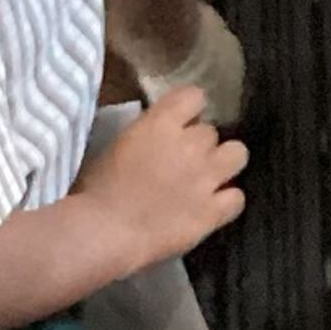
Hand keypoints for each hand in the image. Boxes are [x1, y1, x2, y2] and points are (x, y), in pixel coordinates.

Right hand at [78, 88, 246, 269]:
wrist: (100, 233)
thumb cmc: (93, 192)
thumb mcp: (116, 147)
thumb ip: (145, 135)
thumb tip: (156, 137)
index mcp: (161, 123)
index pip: (194, 96)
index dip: (188, 111)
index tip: (177, 125)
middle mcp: (191, 144)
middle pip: (210, 132)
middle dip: (198, 146)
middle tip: (180, 165)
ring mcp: (206, 178)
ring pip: (238, 154)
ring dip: (223, 164)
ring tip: (205, 180)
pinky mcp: (211, 212)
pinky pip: (237, 198)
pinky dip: (226, 203)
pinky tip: (210, 210)